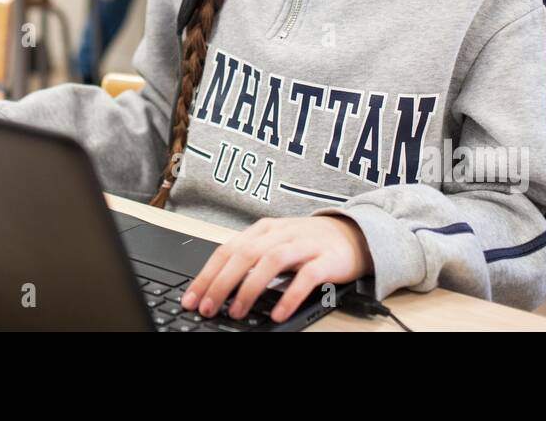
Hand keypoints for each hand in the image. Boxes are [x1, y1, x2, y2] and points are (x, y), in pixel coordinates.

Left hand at [180, 215, 372, 323]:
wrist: (353, 234)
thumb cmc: (308, 243)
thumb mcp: (275, 245)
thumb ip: (251, 262)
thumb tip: (218, 289)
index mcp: (263, 230)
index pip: (227, 250)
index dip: (207, 275)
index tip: (192, 298)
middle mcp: (280, 234)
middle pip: (244, 254)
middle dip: (221, 283)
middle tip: (208, 307)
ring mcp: (304, 244)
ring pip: (271, 262)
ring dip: (250, 288)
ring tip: (237, 312)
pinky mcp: (326, 259)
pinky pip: (306, 277)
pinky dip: (289, 296)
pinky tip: (277, 314)